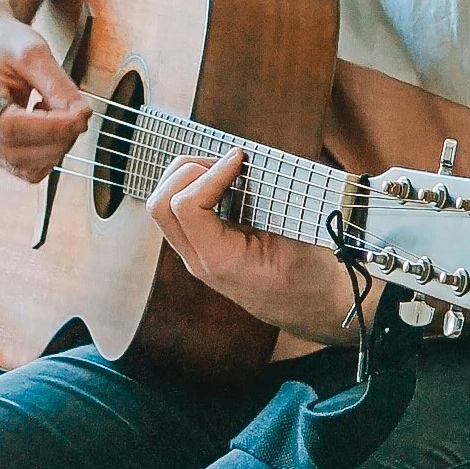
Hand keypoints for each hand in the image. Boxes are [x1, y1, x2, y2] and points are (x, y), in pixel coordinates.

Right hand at [0, 29, 89, 180]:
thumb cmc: (4, 44)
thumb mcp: (34, 51)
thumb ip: (57, 84)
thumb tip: (80, 115)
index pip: (12, 127)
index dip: (51, 127)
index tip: (82, 115)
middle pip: (19, 154)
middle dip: (59, 139)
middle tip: (80, 113)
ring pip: (25, 168)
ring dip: (55, 148)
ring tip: (59, 114)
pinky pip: (26, 169)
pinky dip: (46, 154)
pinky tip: (48, 127)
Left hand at [148, 145, 356, 348]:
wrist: (307, 309)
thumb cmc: (309, 280)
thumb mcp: (304, 241)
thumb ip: (281, 204)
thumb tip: (265, 165)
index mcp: (220, 261)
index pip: (186, 208)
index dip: (210, 174)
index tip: (240, 159)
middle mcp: (198, 258)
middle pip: (160, 205)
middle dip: (189, 171)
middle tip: (228, 163)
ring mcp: (195, 253)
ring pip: (162, 206)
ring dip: (188, 177)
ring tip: (226, 169)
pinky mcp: (200, 245)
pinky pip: (178, 209)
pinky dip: (194, 185)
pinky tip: (225, 181)